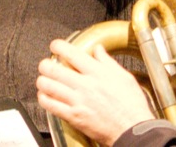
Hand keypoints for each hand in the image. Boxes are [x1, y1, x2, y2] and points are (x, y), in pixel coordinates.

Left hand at [36, 39, 156, 146]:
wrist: (133, 130)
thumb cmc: (131, 105)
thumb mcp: (124, 77)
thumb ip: (108, 62)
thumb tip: (98, 49)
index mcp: (97, 73)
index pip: (72, 53)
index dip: (58, 46)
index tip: (55, 45)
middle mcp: (85, 85)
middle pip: (54, 69)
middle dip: (45, 64)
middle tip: (45, 64)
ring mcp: (78, 101)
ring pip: (48, 86)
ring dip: (42, 81)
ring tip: (43, 79)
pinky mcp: (74, 117)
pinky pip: (51, 105)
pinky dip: (44, 99)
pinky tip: (45, 96)